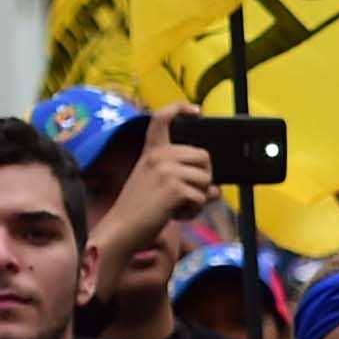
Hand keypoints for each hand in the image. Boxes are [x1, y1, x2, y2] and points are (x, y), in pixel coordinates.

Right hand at [95, 112, 219, 267]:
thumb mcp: (161, 190)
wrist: (121, 231)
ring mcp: (165, 169)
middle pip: (203, 156)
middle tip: (185, 196)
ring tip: (178, 207)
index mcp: (151, 152)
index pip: (162, 119)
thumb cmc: (140, 212)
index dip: (180, 108)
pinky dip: (194, 211)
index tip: (196, 111)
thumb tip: (217, 191)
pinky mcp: (173, 187)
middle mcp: (158, 156)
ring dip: (199, 198)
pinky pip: (202, 198)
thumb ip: (187, 184)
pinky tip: (176, 215)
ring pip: (206, 179)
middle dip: (203, 179)